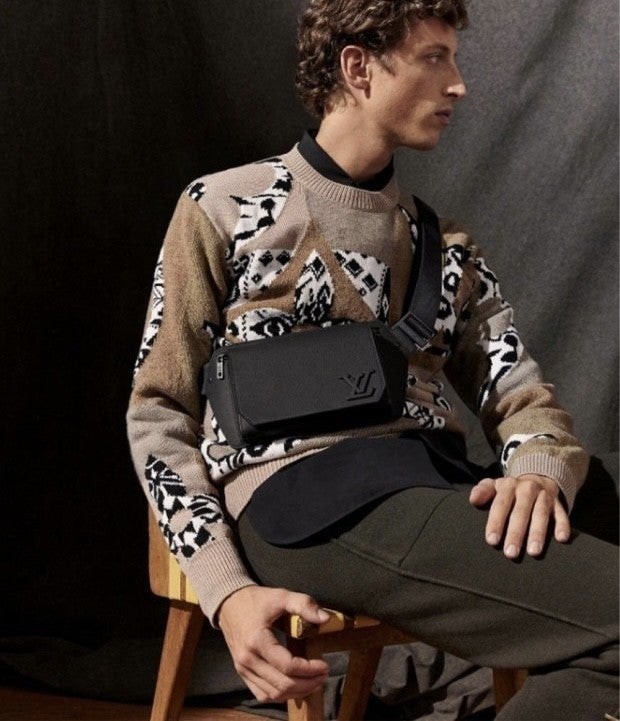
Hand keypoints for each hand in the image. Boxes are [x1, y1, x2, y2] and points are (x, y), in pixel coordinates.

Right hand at [217, 585, 329, 702]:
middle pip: (282, 684)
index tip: (325, 665)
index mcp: (257, 640)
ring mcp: (243, 668)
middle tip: (323, 675)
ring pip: (273, 694)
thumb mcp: (281, 596)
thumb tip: (325, 619)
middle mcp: (247, 659)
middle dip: (307, 684)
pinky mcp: (242, 672)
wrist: (229, 603)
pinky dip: (281, 695)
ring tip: (313, 682)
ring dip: (296, 692)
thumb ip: (304, 604)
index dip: (309, 669)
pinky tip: (295, 687)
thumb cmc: (257, 600)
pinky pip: (262, 694)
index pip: (287, 666)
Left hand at [469, 473, 569, 558]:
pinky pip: (562, 514)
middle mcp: (527, 489)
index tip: (492, 541)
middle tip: (511, 553)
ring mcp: (544, 496)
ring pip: (541, 514)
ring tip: (533, 552)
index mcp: (508, 486)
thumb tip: (473, 500)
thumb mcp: (494, 485)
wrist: (537, 477)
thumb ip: (482, 491)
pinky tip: (562, 539)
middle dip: (516, 533)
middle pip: (521, 512)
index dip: (496, 522)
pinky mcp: (558, 504)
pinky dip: (563, 525)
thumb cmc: (509, 489)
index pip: (501, 504)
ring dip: (538, 532)